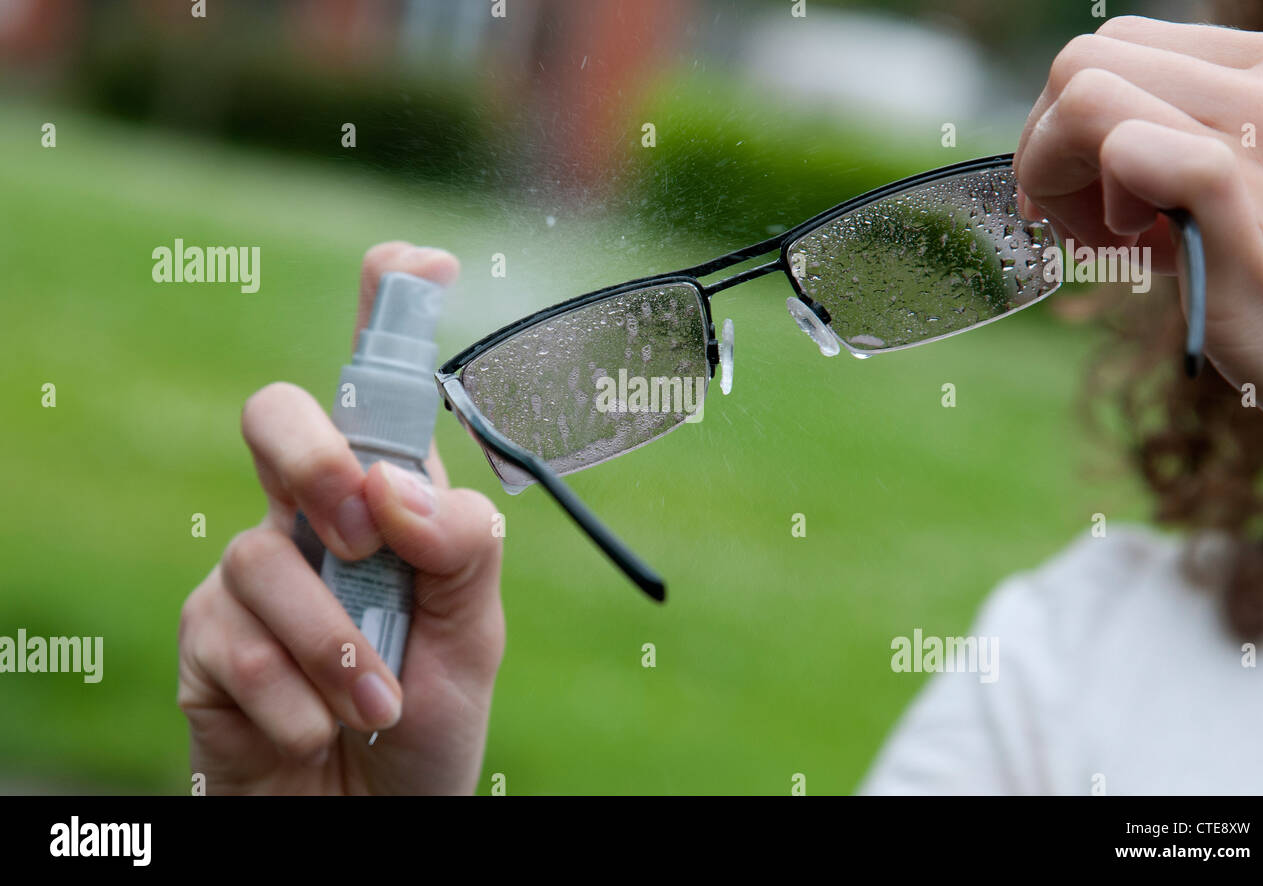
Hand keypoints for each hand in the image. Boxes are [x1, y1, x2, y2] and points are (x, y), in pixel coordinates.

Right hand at [178, 243, 504, 793]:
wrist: (371, 813)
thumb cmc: (424, 715)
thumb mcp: (476, 634)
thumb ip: (460, 549)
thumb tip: (394, 484)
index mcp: (389, 501)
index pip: (379, 389)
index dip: (385, 311)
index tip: (415, 262)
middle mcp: (313, 517)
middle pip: (277, 417)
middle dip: (314, 461)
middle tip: (363, 533)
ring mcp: (253, 571)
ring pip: (263, 551)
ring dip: (338, 646)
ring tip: (375, 704)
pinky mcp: (207, 636)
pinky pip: (236, 639)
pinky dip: (298, 697)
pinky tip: (319, 729)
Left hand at [1014, 16, 1262, 414]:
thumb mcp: (1241, 192)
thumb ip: (1177, 148)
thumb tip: (1084, 151)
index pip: (1117, 47)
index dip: (1069, 122)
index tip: (1081, 194)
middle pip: (1080, 65)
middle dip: (1048, 150)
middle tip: (1084, 224)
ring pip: (1084, 96)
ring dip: (1060, 178)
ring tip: (1114, 241)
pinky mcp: (1246, 216)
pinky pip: (1136, 154)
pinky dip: (1098, 207)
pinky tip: (1135, 252)